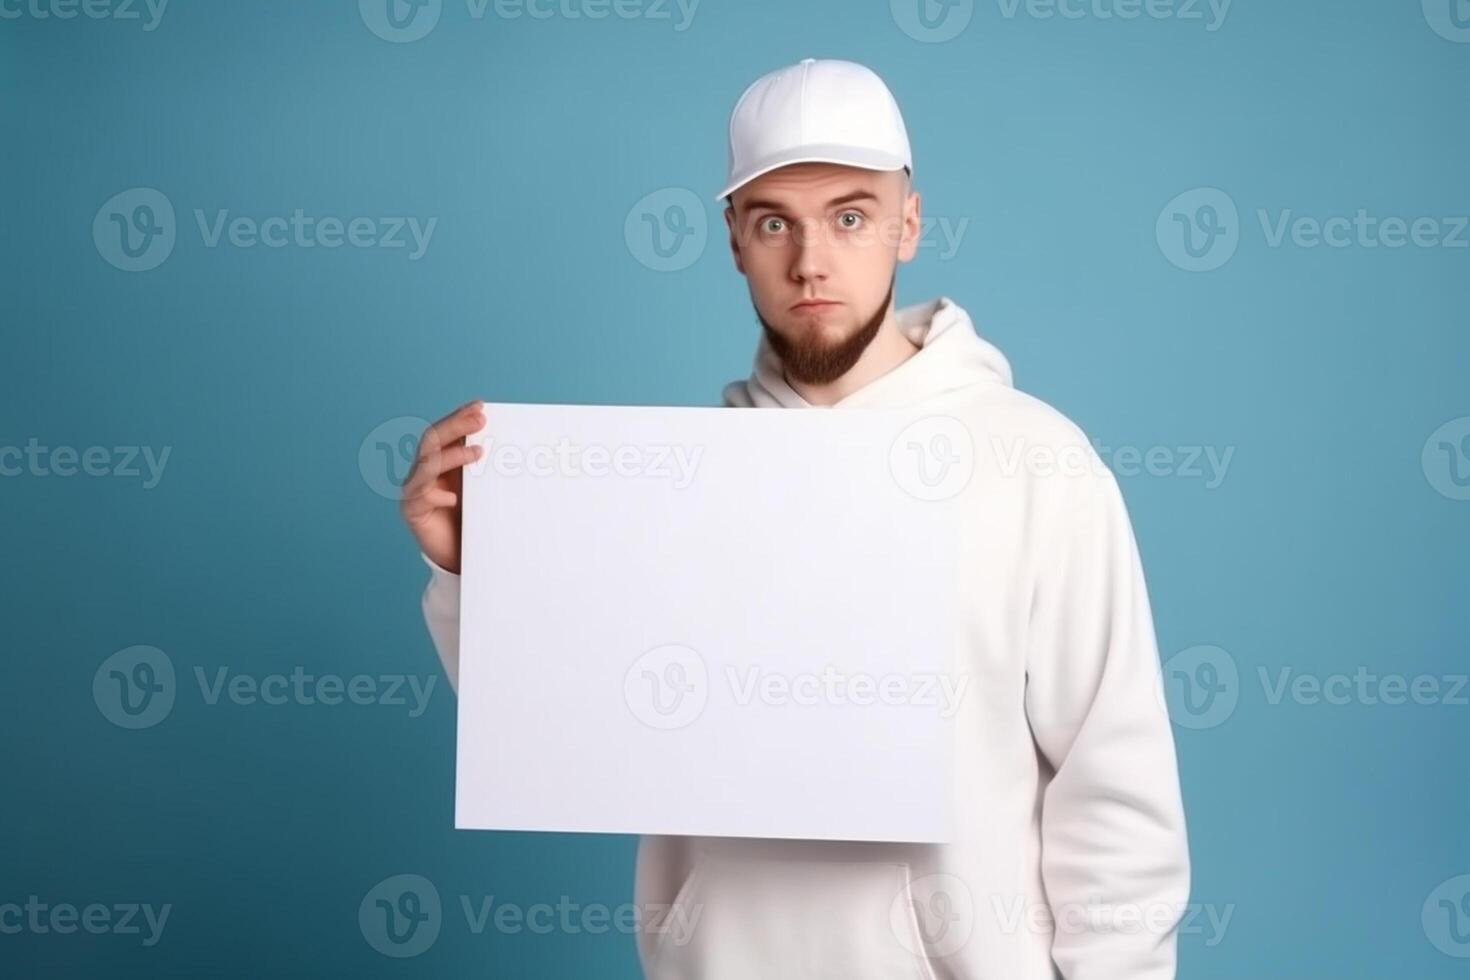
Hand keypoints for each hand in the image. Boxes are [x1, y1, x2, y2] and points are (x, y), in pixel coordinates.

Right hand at [399, 399, 485, 573]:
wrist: (460, 557)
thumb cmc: (473, 519)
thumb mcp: (482, 489)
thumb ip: (486, 468)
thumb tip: (514, 443)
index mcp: (438, 462)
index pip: (444, 432)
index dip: (459, 417)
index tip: (481, 405)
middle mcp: (422, 472)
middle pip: (431, 441)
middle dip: (455, 427)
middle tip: (480, 419)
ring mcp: (414, 491)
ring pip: (426, 466)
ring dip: (452, 457)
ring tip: (478, 453)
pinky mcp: (412, 512)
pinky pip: (421, 499)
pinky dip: (437, 495)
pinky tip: (453, 498)